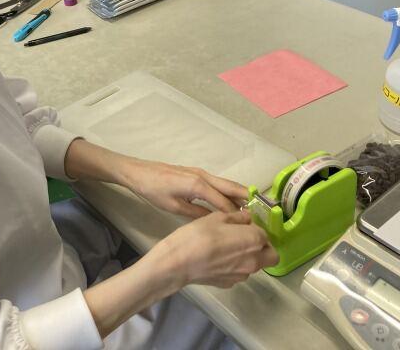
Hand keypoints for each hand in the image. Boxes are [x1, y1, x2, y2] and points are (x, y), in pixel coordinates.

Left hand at [123, 159, 249, 218]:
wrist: (139, 173)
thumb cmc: (154, 191)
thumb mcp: (174, 207)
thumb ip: (196, 214)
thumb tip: (216, 221)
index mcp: (198, 185)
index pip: (225, 202)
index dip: (238, 215)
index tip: (250, 226)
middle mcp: (204, 176)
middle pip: (231, 187)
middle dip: (247, 199)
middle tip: (260, 214)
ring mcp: (201, 173)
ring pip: (226, 183)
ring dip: (239, 195)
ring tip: (250, 210)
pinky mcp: (197, 173)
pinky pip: (218, 183)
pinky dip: (228, 192)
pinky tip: (230, 203)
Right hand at [153, 210, 278, 288]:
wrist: (178, 263)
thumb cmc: (198, 235)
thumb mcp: (217, 217)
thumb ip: (237, 218)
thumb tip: (247, 218)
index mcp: (254, 240)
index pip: (265, 233)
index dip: (254, 227)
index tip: (243, 225)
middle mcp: (254, 260)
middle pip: (271, 255)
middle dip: (263, 247)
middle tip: (245, 239)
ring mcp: (242, 275)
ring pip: (255, 265)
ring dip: (248, 257)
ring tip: (226, 249)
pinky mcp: (230, 284)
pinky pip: (239, 273)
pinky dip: (233, 266)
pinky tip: (216, 260)